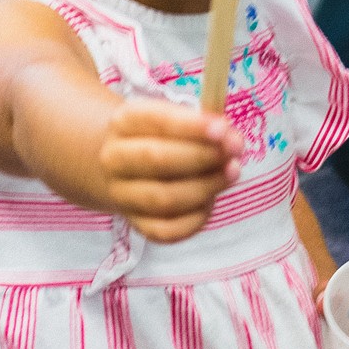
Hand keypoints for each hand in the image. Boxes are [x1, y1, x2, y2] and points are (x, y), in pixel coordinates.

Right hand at [99, 100, 242, 242]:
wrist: (125, 167)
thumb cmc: (161, 137)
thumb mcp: (177, 119)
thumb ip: (207, 126)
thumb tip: (232, 140)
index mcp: (124, 122)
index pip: (156, 120)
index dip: (191, 126)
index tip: (223, 130)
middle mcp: (115, 158)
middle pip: (157, 159)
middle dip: (202, 157)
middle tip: (233, 153)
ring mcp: (122, 194)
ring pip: (164, 198)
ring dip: (205, 186)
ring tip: (231, 173)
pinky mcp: (136, 224)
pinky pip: (168, 230)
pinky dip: (195, 218)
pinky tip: (210, 200)